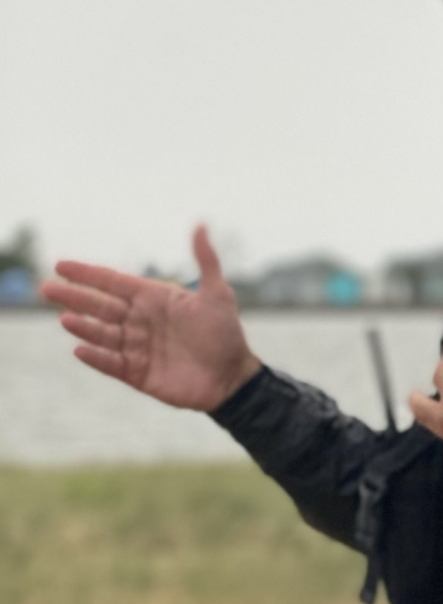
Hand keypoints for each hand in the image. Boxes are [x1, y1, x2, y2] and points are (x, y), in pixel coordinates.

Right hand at [45, 226, 260, 410]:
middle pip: (100, 306)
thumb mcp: (217, 295)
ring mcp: (137, 347)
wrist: (234, 379)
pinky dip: (97, 358)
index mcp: (153, 298)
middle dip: (74, 297)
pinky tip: (80, 349)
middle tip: (47, 289)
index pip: (113, 282)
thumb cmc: (226, 334)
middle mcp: (140, 321)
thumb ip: (205, 261)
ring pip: (103, 334)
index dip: (87, 273)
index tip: (61, 265)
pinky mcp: (138, 374)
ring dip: (84, 327)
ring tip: (66, 319)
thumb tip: (201, 224)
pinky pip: (112, 364)